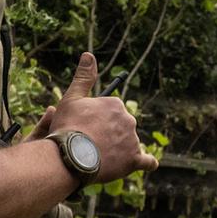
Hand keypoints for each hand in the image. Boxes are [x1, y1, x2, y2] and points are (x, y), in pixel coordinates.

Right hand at [47, 53, 157, 180]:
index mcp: (115, 104)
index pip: (110, 112)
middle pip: (120, 127)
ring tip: (98, 157)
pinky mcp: (134, 160)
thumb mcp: (71, 98)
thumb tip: (89, 55)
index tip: (85, 128)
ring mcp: (132, 140)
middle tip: (90, 144)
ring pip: (129, 144)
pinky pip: (147, 161)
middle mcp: (129, 120)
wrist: (69, 157)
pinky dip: (147, 162)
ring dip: (119, 149)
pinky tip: (149, 163)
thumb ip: (83, 77)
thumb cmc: (67, 128)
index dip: (97, 121)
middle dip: (109, 134)